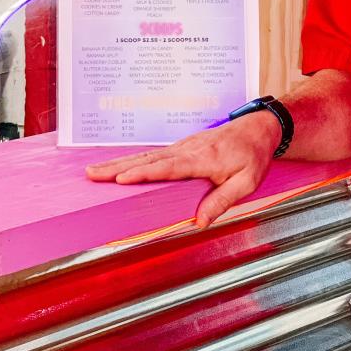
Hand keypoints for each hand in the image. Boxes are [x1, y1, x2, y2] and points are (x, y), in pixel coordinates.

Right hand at [85, 113, 281, 227]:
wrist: (258, 128)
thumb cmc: (253, 156)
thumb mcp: (247, 182)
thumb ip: (222, 200)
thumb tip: (199, 222)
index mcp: (203, 159)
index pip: (168, 168)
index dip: (143, 174)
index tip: (121, 179)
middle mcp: (188, 150)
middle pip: (147, 159)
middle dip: (117, 167)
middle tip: (91, 174)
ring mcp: (182, 146)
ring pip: (146, 155)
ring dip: (118, 163)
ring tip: (94, 171)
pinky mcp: (182, 147)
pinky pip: (153, 155)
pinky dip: (132, 161)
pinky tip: (117, 168)